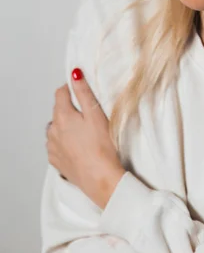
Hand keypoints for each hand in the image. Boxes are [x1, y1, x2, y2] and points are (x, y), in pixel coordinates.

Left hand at [46, 68, 125, 207]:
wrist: (100, 178)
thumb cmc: (102, 146)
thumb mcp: (96, 114)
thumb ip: (84, 93)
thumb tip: (75, 74)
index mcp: (62, 116)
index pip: (60, 93)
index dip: (71, 88)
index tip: (81, 90)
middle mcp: (53, 131)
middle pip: (58, 111)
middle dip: (70, 108)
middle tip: (88, 114)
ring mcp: (53, 147)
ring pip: (56, 129)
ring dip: (66, 126)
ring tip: (84, 132)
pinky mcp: (56, 161)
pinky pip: (57, 146)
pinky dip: (65, 142)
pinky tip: (79, 147)